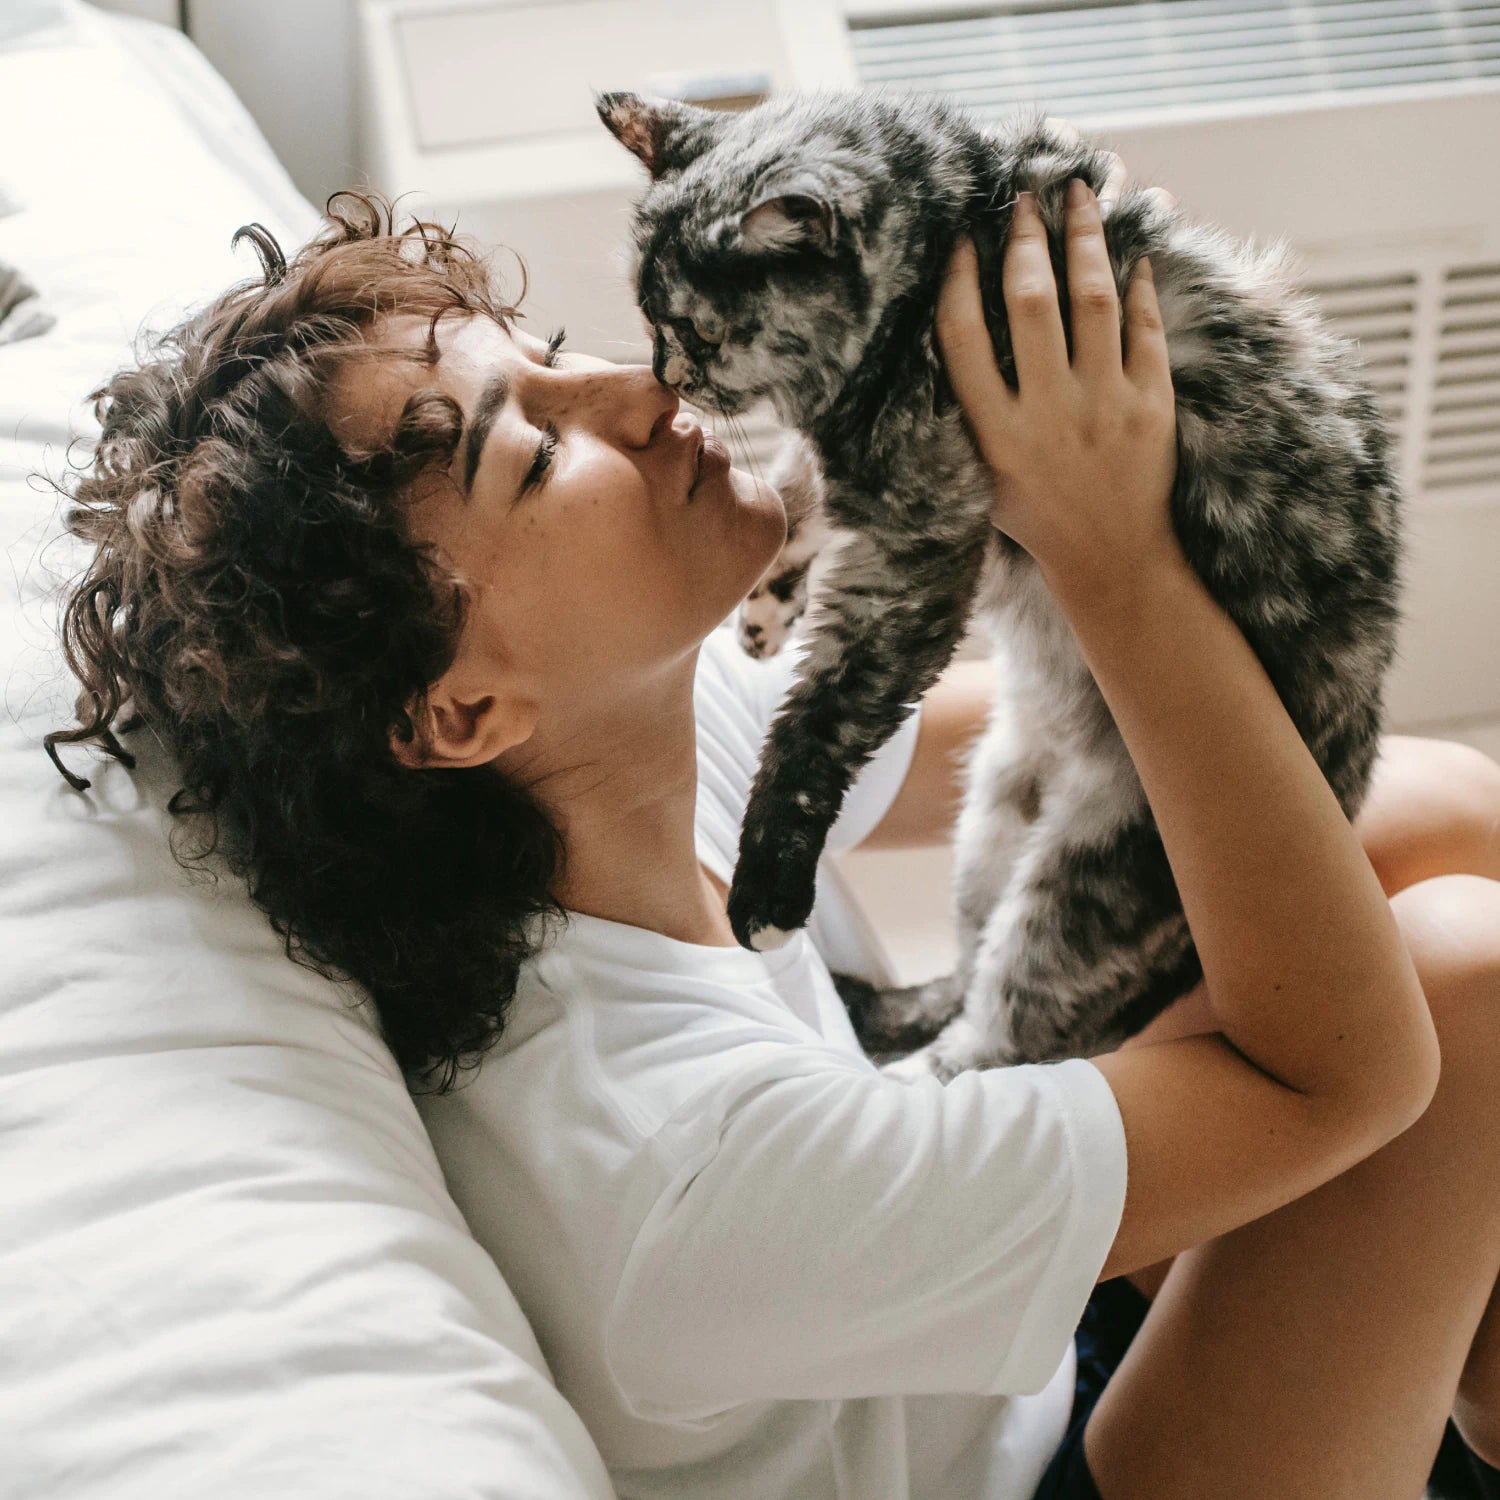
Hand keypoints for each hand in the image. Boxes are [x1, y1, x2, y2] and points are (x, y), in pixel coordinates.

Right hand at [937, 178, 1180, 597]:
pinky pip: (1145, 329)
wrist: (1112, 559)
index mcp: (995, 434)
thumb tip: (962, 331)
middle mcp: (1047, 414)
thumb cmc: (1039, 515)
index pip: (964, 338)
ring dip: (1085, 240)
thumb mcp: (984, 476)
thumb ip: (972, 414)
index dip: (959, 279)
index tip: (961, 238)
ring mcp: (1104, 406)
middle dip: (1025, 240)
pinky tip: (1133, 257)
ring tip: (1081, 197)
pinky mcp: (1152, 405)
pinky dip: (1138, 288)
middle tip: (1024, 199)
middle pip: (1029, 303)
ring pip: (1093, 300)